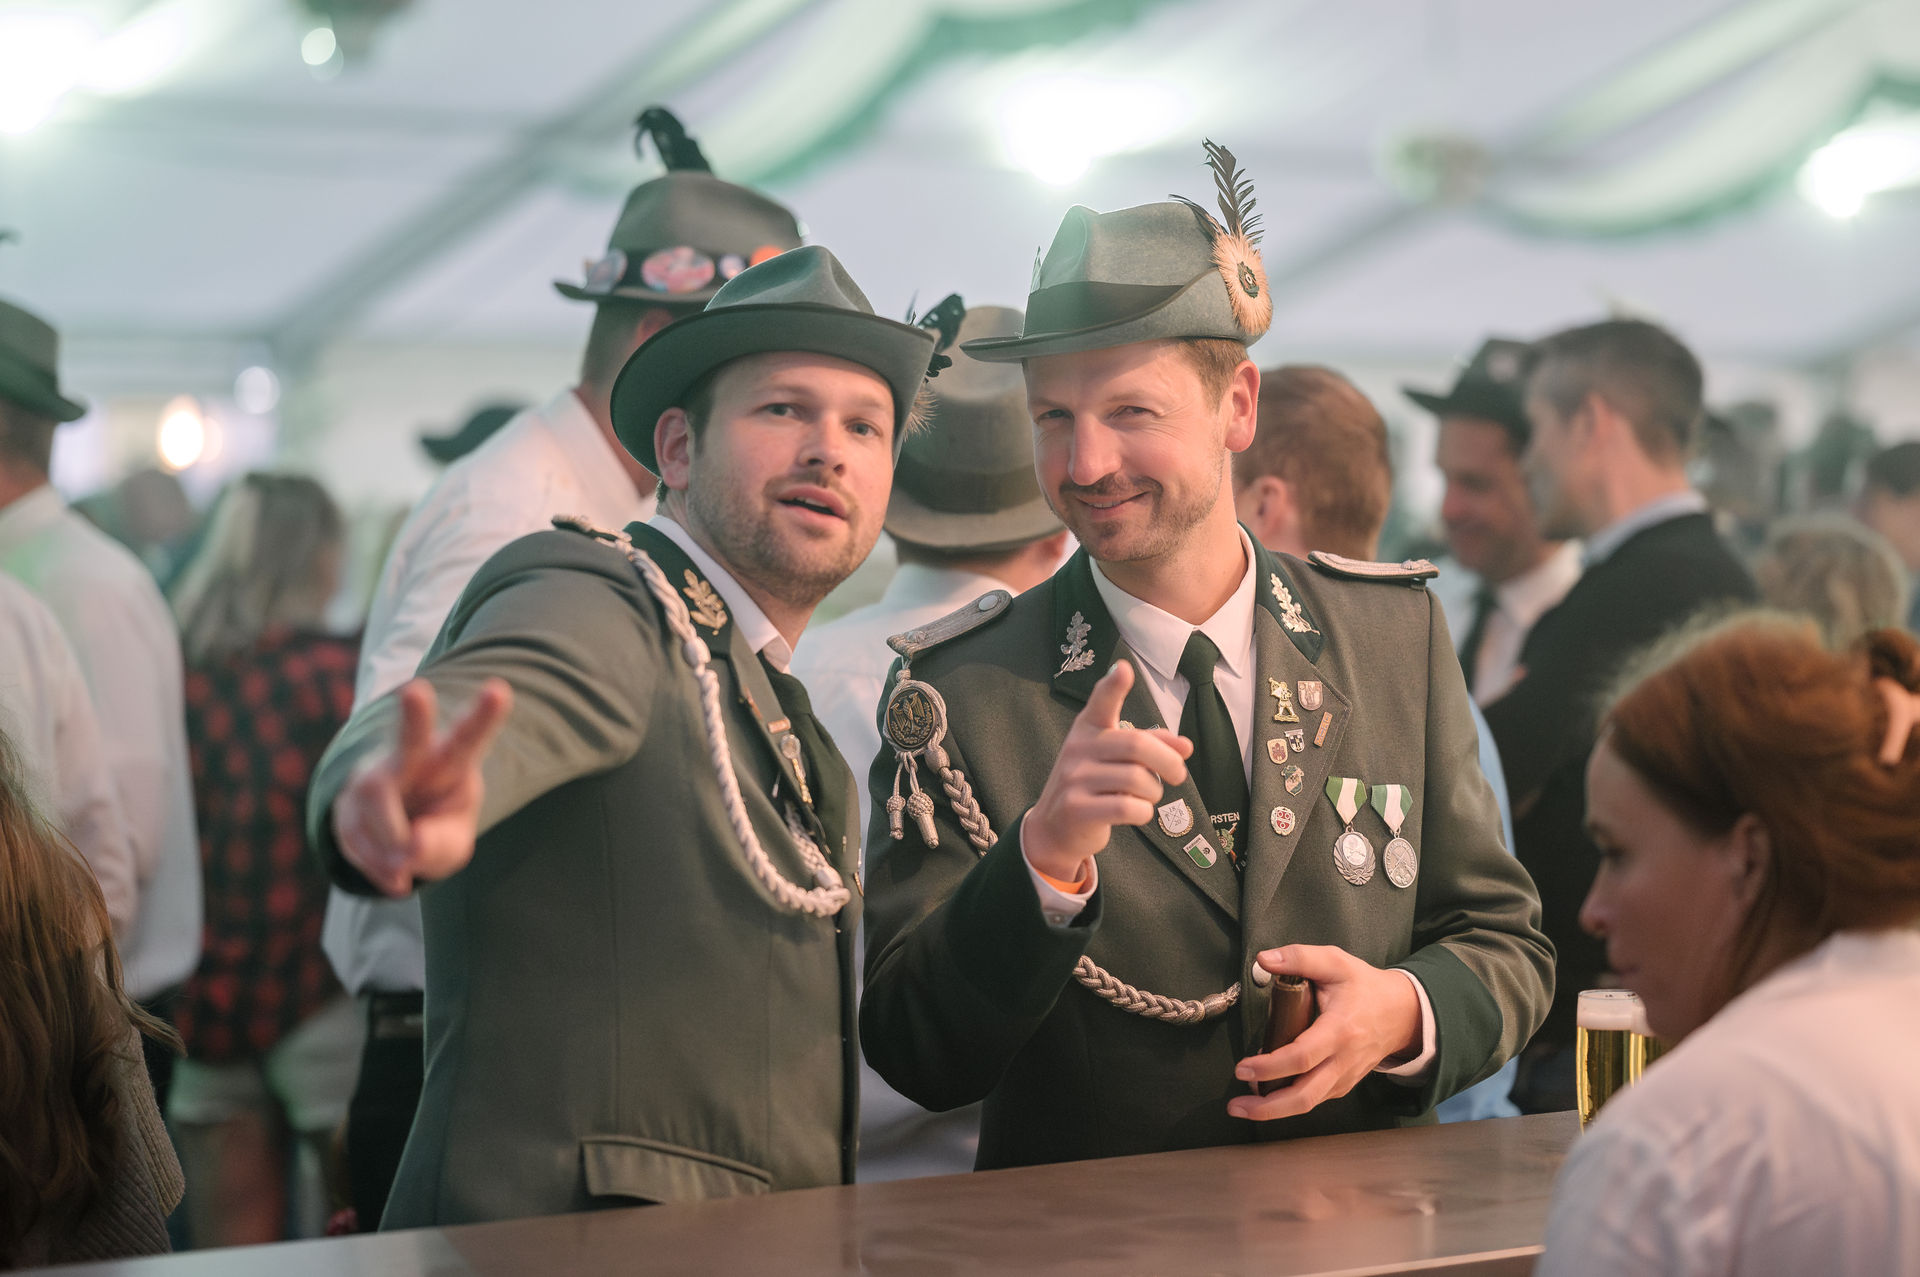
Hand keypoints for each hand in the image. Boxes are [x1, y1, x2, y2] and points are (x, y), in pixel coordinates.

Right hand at [331, 678, 512, 896]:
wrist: (388, 836)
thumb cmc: (434, 826)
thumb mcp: (451, 844)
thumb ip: (438, 846)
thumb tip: (409, 847)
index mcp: (451, 763)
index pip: (469, 738)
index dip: (484, 716)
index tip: (499, 690)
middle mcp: (411, 761)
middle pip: (411, 739)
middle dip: (415, 716)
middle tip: (416, 691)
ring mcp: (374, 777)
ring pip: (376, 803)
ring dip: (391, 847)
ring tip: (405, 870)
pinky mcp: (347, 800)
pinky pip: (357, 837)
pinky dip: (376, 867)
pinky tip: (392, 873)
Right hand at [1023, 661, 1191, 881]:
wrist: (1055, 828)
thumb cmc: (1094, 787)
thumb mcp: (1116, 760)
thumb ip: (1151, 747)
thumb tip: (1186, 746)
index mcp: (1088, 729)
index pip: (1101, 702)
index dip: (1114, 685)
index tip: (1124, 669)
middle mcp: (1078, 748)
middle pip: (1137, 745)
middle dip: (1168, 762)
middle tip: (1178, 775)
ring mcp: (1074, 778)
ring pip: (1137, 779)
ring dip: (1153, 792)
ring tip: (1147, 797)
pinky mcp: (1077, 809)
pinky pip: (1128, 808)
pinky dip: (1143, 812)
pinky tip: (1137, 812)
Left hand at [1227, 944, 1421, 1121]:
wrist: (1402, 1013)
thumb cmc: (1365, 987)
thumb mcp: (1336, 962)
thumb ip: (1300, 957)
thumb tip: (1264, 960)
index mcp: (1340, 1030)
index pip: (1302, 1057)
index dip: (1270, 1067)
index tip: (1242, 1068)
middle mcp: (1343, 1060)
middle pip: (1305, 1096)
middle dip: (1268, 1107)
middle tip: (1237, 1105)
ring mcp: (1345, 1076)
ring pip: (1309, 1103)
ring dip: (1275, 1110)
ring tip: (1244, 1106)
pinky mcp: (1344, 1084)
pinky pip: (1316, 1099)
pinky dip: (1290, 1103)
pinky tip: (1267, 1095)